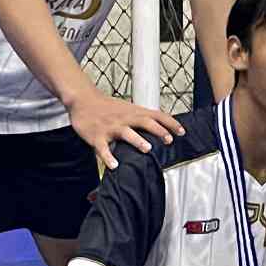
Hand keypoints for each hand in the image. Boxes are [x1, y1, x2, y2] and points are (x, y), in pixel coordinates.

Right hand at [67, 88, 184, 169]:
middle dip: (158, 130)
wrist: (83, 100)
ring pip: (126, 133)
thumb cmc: (107, 107)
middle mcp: (124, 118)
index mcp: (134, 112)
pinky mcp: (97, 137)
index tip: (182, 132)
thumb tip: (163, 127)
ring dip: (137, 141)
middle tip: (169, 140)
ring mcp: (111, 127)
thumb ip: (143, 117)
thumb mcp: (128, 108)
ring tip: (147, 148)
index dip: (170, 123)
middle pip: (144, 122)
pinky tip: (115, 165)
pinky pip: (103, 149)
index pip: (156, 115)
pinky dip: (108, 157)